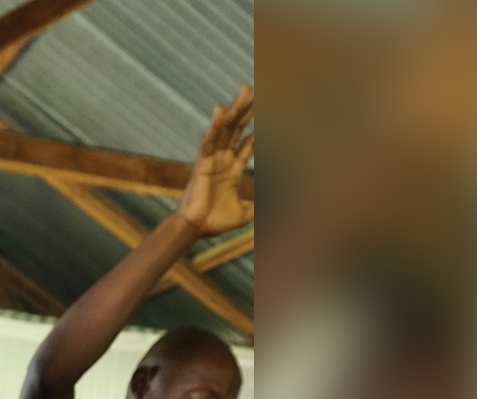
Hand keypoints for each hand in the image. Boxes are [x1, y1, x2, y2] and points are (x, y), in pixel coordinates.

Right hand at [179, 84, 254, 233]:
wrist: (197, 229)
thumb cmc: (216, 222)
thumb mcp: (246, 212)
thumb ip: (260, 206)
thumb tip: (280, 211)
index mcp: (233, 169)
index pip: (247, 144)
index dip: (257, 130)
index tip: (267, 115)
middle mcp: (223, 160)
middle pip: (237, 129)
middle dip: (247, 111)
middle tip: (255, 91)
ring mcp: (213, 159)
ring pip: (225, 129)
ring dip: (235, 109)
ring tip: (245, 91)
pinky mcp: (202, 162)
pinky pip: (209, 140)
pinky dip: (214, 125)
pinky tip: (220, 109)